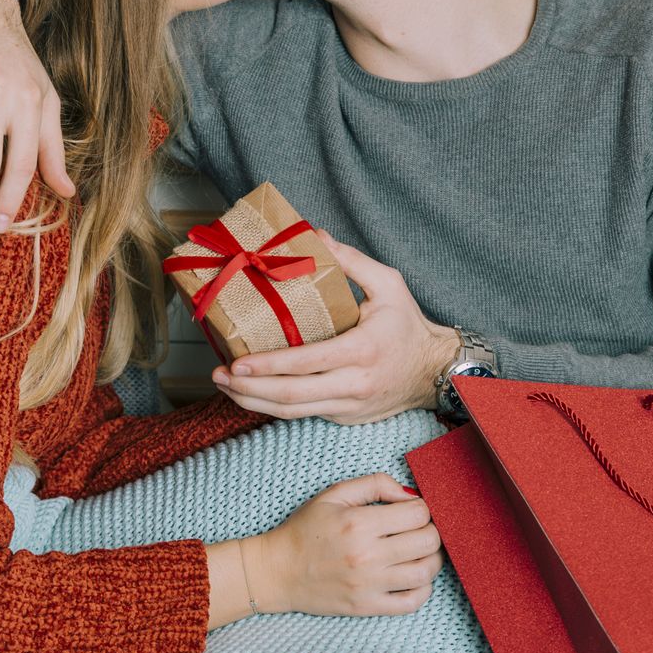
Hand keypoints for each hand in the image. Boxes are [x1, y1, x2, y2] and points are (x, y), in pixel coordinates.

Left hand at [211, 228, 460, 424]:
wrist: (434, 371)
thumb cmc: (409, 325)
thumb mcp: (389, 284)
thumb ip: (351, 261)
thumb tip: (315, 236)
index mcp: (361, 350)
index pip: (306, 363)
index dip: (268, 366)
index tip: (237, 362)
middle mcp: (354, 384)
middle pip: (292, 395)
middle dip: (249, 389)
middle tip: (219, 375)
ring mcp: (348, 406)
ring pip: (293, 412)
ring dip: (254, 402)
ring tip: (225, 387)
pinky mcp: (344, 416)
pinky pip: (304, 413)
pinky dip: (274, 405)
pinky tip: (253, 391)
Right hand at [251, 473, 441, 615]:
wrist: (278, 571)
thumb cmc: (306, 530)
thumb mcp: (334, 495)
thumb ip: (375, 484)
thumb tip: (410, 494)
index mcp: (359, 523)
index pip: (418, 513)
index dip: (422, 507)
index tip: (412, 510)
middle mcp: (367, 555)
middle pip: (428, 541)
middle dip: (431, 530)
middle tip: (420, 529)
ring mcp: (369, 585)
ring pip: (426, 571)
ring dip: (432, 558)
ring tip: (420, 551)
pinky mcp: (368, 607)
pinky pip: (412, 602)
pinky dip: (423, 589)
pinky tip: (414, 577)